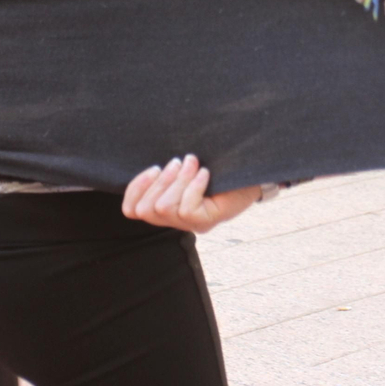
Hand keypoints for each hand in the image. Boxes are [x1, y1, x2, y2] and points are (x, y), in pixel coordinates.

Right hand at [122, 155, 260, 232]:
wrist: (252, 175)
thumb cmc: (218, 168)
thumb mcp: (187, 166)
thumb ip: (168, 168)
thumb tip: (151, 161)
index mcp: (166, 207)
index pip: (131, 210)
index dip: (134, 188)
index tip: (153, 167)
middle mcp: (176, 221)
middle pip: (146, 209)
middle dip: (159, 181)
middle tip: (177, 162)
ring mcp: (192, 225)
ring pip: (165, 207)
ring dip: (177, 180)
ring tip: (192, 161)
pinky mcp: (207, 222)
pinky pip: (187, 209)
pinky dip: (193, 186)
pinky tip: (206, 173)